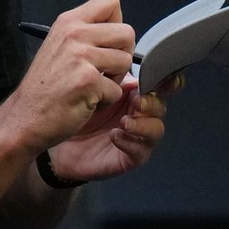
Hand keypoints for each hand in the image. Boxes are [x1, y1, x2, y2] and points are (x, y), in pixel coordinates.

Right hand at [0, 0, 134, 154]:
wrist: (23, 119)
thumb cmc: (46, 86)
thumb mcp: (61, 46)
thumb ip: (88, 34)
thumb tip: (124, 34)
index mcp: (69, 21)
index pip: (111, 1)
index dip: (117, 22)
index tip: (106, 42)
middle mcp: (74, 34)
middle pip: (128, 32)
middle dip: (123, 54)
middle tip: (104, 70)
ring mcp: (80, 57)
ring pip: (126, 61)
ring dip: (115, 79)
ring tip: (92, 87)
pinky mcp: (87, 81)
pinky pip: (118, 89)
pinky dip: (106, 100)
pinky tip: (85, 101)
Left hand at [47, 71, 180, 181]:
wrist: (59, 140)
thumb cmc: (78, 112)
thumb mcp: (96, 89)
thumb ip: (115, 80)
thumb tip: (131, 71)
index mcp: (136, 95)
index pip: (160, 86)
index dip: (168, 82)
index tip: (167, 79)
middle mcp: (141, 115)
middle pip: (160, 106)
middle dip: (151, 103)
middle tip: (136, 101)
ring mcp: (139, 136)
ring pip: (156, 129)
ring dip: (142, 124)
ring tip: (124, 122)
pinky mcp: (131, 157)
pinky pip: (140, 150)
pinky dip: (130, 142)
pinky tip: (115, 136)